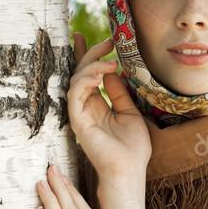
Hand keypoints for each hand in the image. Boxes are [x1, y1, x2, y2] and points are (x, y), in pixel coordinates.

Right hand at [68, 32, 150, 179]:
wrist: (130, 170)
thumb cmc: (132, 147)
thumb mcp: (130, 112)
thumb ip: (119, 92)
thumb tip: (112, 71)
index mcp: (98, 105)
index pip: (89, 76)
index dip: (88, 56)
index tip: (91, 38)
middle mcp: (86, 108)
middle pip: (81, 74)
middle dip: (90, 54)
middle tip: (107, 42)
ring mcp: (80, 114)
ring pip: (76, 81)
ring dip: (91, 66)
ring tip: (109, 61)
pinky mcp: (77, 121)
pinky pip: (74, 95)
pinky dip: (85, 81)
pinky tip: (100, 74)